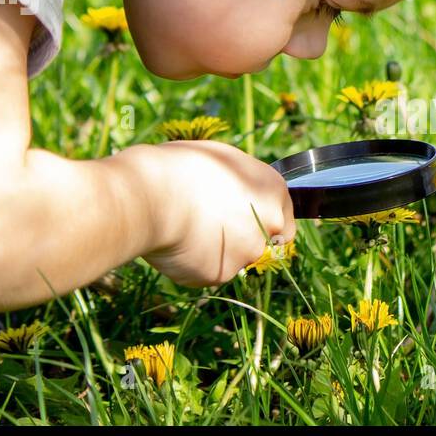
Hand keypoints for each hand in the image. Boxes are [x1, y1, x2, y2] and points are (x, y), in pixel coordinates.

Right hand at [137, 141, 295, 285]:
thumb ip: (242, 185)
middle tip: (211, 231)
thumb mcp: (222, 162)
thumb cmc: (181, 168)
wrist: (152, 194)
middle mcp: (270, 222)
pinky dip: (194, 265)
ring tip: (186, 231)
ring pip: (235, 261)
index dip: (263, 225)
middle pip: (263, 245)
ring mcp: (248, 250)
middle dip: (243, 243)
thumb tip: (239, 195)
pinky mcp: (222, 273)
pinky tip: (177, 245)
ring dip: (217, 254)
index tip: (244, 225)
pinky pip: (209, 273)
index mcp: (273, 190)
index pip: (284, 222)